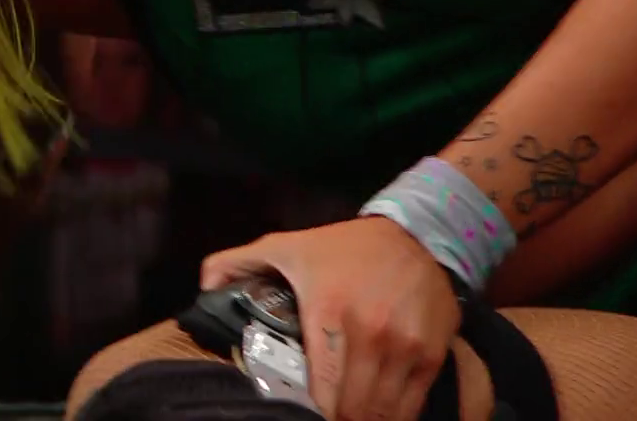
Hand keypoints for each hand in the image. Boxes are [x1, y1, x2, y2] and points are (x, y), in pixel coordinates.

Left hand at [201, 218, 460, 420]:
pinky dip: (390, 418)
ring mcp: (405, 346)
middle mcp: (371, 333)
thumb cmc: (343, 249)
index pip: (319, 392)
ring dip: (360, 420)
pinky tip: (373, 414)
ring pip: (380, 414)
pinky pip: (409, 407)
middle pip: (350, 410)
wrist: (414, 234)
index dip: (305, 413)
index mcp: (328, 312)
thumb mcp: (284, 247)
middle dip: (331, 420)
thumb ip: (236, 265)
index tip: (294, 412)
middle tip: (318, 416)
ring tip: (343, 416)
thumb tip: (205, 289)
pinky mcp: (431, 355)